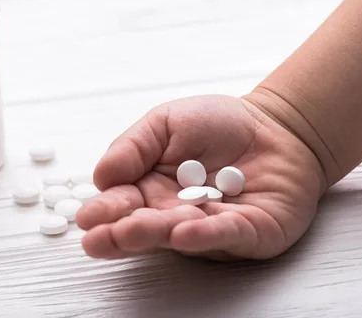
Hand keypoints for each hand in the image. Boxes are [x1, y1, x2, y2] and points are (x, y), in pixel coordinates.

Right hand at [75, 94, 325, 260]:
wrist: (275, 127)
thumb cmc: (216, 125)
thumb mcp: (166, 123)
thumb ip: (133, 147)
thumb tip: (100, 176)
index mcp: (151, 190)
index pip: (122, 204)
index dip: (104, 212)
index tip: (86, 218)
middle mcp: (176, 214)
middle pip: (145, 227)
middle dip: (122, 233)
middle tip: (98, 238)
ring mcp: (211, 227)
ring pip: (180, 234)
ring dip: (156, 233)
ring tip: (132, 230)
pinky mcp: (248, 232)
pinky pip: (226, 234)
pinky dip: (206, 233)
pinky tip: (184, 231)